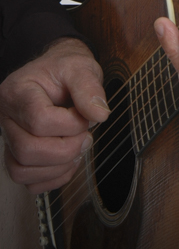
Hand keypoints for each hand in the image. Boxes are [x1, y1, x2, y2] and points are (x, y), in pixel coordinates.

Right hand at [0, 38, 109, 192]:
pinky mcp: (16, 154)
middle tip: (86, 138)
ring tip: (78, 148)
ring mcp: (8, 138)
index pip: (39, 120)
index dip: (70, 125)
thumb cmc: (65, 68)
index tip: (86, 117)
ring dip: (58, 167)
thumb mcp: (80, 67)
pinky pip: (27, 181)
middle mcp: (6, 116)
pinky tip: (69, 161)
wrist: (56, 72)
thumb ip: (90, 88)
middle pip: (28, 150)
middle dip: (65, 150)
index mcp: (18, 91)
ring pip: (23, 170)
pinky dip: (52, 178)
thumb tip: (100, 115)